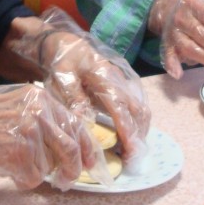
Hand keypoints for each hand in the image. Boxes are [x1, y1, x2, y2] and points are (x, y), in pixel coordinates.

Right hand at [0, 69, 99, 190]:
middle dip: (72, 168)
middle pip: (70, 148)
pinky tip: (7, 169)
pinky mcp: (19, 153)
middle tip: (67, 179)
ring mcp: (30, 133)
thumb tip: (67, 145)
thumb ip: (42, 118)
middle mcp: (40, 112)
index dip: (86, 147)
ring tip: (14, 163)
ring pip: (49, 166)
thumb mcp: (16, 104)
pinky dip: (22, 181)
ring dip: (36, 172)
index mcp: (41, 98)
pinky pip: (33, 178)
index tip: (89, 162)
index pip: (75, 124)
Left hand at [22, 8, 151, 166]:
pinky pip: (136, 109)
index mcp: (106, 78)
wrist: (67, 44)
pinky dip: (136, 126)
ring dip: (139, 132)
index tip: (130, 153)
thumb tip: (88, 123)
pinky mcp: (123, 89)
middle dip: (138, 137)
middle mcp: (120, 81)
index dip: (129, 132)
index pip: (123, 109)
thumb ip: (75, 99)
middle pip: (140, 112)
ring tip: (128, 154)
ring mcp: (124, 84)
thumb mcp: (62, 77)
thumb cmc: (63, 61)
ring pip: (141, 111)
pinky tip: (126, 140)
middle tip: (129, 160)